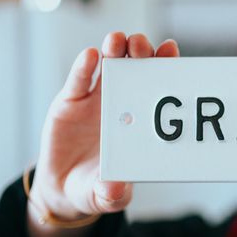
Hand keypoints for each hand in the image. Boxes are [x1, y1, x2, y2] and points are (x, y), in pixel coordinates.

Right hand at [29, 33, 179, 221]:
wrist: (64, 187)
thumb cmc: (97, 187)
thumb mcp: (106, 195)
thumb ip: (112, 194)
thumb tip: (115, 189)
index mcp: (140, 120)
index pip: (157, 87)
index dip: (166, 66)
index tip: (171, 50)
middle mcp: (123, 103)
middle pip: (136, 68)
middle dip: (141, 52)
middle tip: (142, 45)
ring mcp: (97, 99)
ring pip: (109, 66)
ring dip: (115, 50)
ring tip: (117, 41)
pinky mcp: (70, 101)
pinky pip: (79, 80)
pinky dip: (84, 66)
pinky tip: (90, 55)